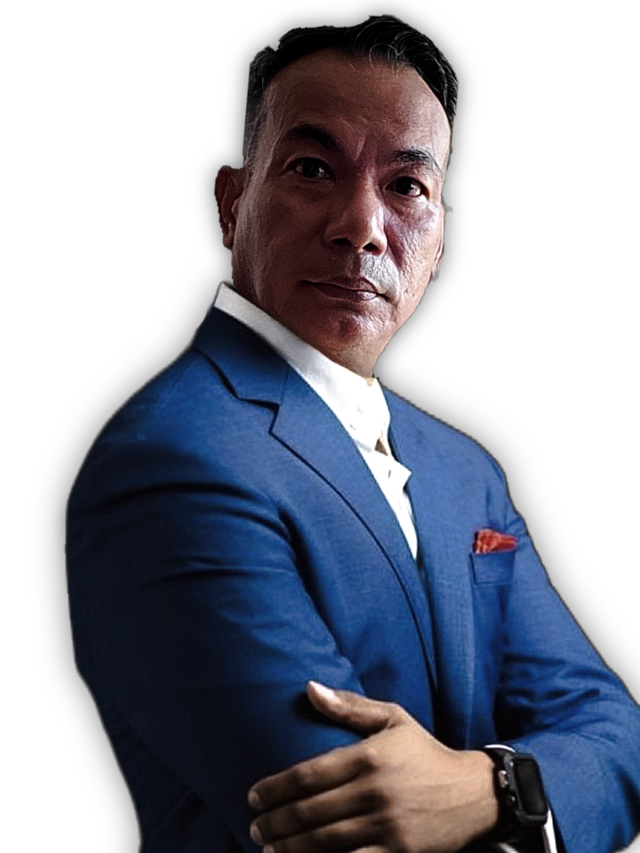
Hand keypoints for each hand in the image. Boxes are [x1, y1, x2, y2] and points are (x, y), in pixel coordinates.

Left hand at [248, 681, 497, 851]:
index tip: (253, 796)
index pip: (308, 775)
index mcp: (369, 757)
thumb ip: (350, 707)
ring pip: (325, 842)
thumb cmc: (426, 752)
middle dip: (276, 822)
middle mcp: (375, 792)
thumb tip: (310, 688)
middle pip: (311, 812)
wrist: (475, 794)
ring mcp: (386, 828)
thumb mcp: (393, 719)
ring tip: (268, 849)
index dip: (275, 788)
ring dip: (290, 848)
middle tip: (255, 827)